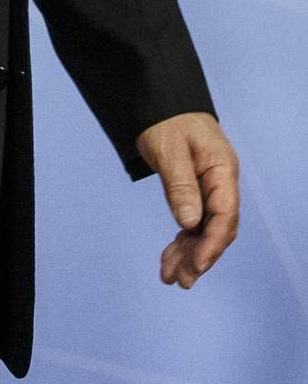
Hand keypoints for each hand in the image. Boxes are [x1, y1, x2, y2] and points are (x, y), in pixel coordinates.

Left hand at [136, 111, 238, 287]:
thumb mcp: (169, 150)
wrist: (160, 103)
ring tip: (169, 277)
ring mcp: (210, 189)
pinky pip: (193, 222)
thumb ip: (181, 186)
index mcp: (222, 170)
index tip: (196, 265)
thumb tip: (190, 223)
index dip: (212, 243)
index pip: (224, 215)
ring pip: (204, 230)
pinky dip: (182, 241)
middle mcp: (221, 183)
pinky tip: (170, 258)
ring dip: (188, 254)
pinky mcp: (196, 192)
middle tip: (179, 280)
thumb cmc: (166, 121)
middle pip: (216, 228)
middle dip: (199, 256)